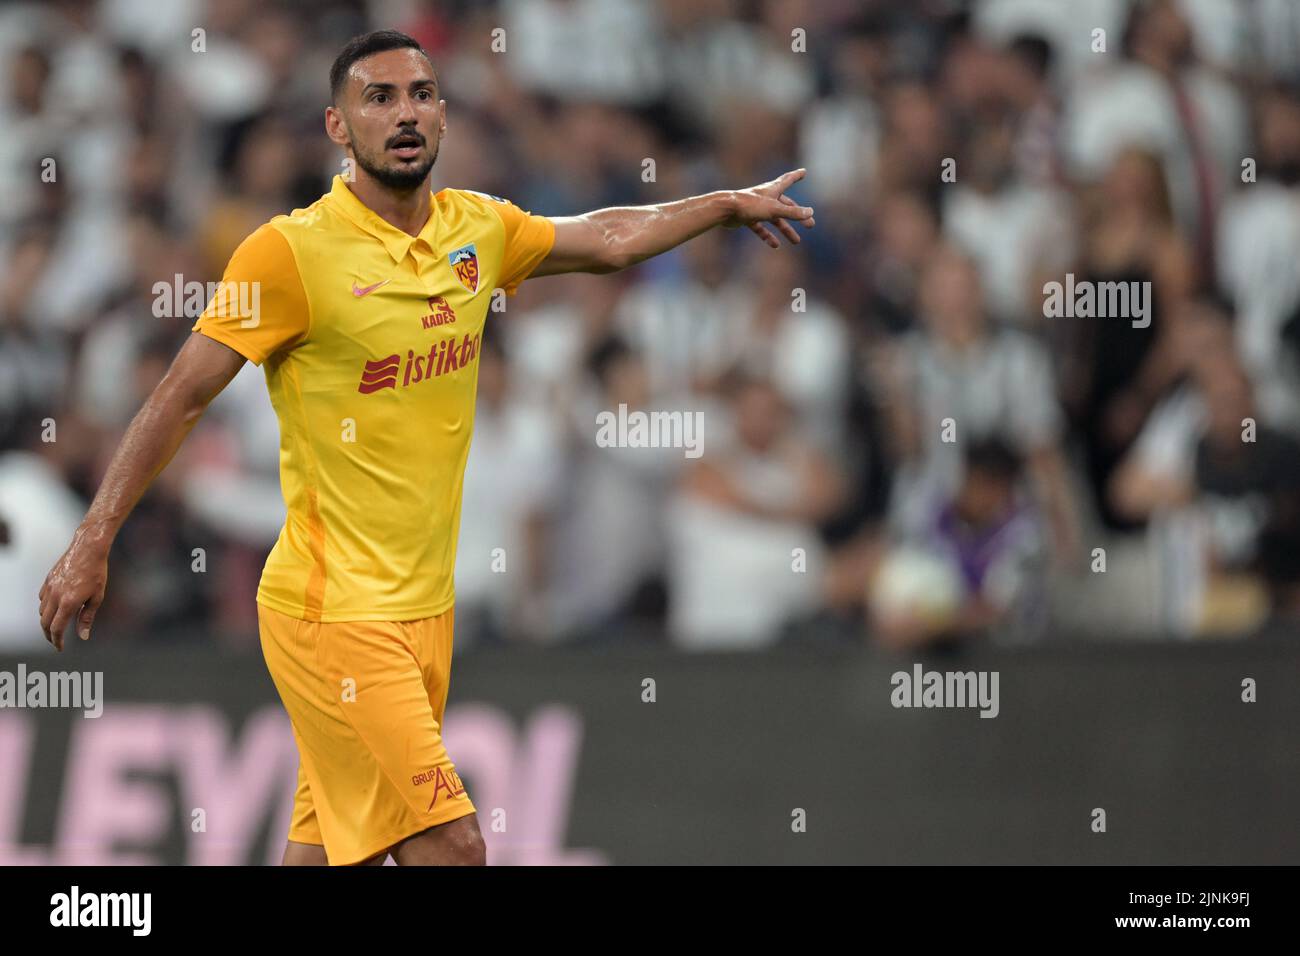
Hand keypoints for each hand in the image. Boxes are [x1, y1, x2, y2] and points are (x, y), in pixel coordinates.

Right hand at [39, 528, 109, 651]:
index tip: (60, 648)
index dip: (57, 641)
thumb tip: (83, 636)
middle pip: (45, 623)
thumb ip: (87, 617)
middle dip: (49, 635)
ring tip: (56, 625)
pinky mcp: (47, 580)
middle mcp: (55, 596)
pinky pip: (42, 598)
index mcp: (69, 602)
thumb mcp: (97, 597)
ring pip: (41, 611)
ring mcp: (49, 587)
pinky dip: (45, 607)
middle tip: (55, 640)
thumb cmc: (97, 573)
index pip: (57, 628)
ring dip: (47, 620)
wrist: (87, 549)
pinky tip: (54, 607)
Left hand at [724, 168, 815, 247]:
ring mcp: (756, 208)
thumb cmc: (750, 206)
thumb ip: (793, 213)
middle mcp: (766, 197)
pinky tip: (775, 245)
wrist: (725, 210)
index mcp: (773, 189)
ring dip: (786, 229)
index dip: (796, 176)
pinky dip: (768, 236)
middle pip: (786, 206)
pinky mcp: (747, 218)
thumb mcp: (775, 210)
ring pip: (775, 220)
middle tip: (811, 224)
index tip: (804, 171)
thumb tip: (810, 213)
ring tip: (796, 241)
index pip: (788, 180)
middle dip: (798, 215)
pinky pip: (761, 228)